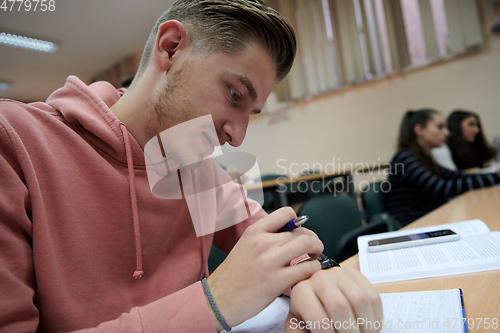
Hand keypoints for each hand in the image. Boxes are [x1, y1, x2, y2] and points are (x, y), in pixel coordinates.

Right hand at [206, 207, 322, 330]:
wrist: (218, 300)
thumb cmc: (234, 275)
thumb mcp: (245, 245)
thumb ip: (266, 237)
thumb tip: (292, 232)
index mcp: (254, 232)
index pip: (287, 213)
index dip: (299, 223)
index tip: (299, 234)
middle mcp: (262, 243)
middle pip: (301, 231)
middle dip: (313, 241)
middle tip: (313, 250)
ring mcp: (269, 261)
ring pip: (308, 245)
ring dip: (317, 252)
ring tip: (313, 260)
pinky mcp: (276, 281)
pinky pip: (307, 268)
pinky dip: (313, 270)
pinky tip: (307, 275)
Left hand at [285, 268, 382, 332]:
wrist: (315, 295)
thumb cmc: (307, 316)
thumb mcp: (298, 325)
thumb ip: (300, 332)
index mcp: (301, 292)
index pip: (320, 320)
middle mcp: (319, 278)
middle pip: (340, 306)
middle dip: (350, 331)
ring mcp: (339, 273)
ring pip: (360, 300)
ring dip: (366, 325)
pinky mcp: (355, 274)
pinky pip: (373, 296)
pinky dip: (376, 316)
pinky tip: (369, 326)